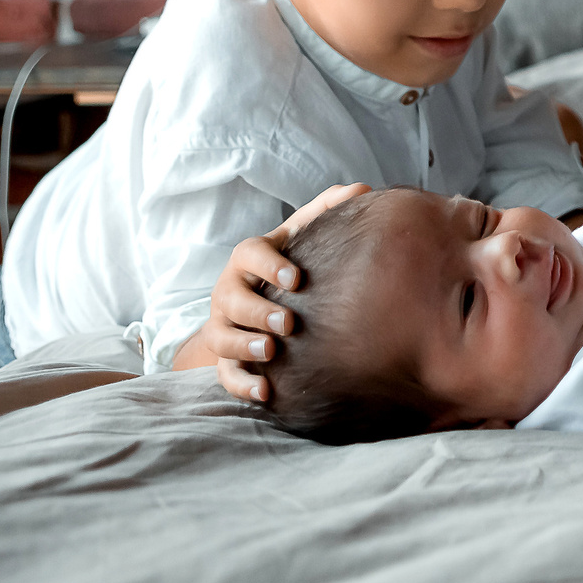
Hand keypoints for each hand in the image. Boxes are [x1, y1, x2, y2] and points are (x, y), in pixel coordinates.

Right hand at [203, 181, 370, 402]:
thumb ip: (325, 212)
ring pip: (222, 338)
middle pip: (230, 300)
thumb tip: (360, 190)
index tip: (298, 278)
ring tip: (272, 353)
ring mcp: (224, 326)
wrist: (252, 303)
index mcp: (249, 260)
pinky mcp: (225, 358)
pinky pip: (226, 374)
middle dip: (257, 312)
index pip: (248, 254)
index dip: (269, 265)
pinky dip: (243, 385)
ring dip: (245, 346)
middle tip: (287, 323)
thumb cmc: (285, 264)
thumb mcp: (300, 236)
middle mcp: (230, 291)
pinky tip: (266, 393)